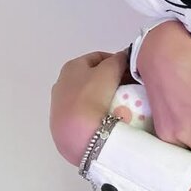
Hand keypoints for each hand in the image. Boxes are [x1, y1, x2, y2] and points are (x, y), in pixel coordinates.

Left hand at [50, 49, 128, 165]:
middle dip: (112, 80)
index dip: (117, 61)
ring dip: (104, 96)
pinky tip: (107, 117)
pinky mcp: (63, 123)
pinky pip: (85, 111)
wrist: (78, 134)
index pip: (99, 57)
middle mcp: (62, 82)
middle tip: (129, 87)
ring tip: (121, 104)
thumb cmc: (93, 95)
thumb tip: (122, 56)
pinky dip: (96, 111)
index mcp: (71, 66)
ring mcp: (60, 104)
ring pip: (89, 95)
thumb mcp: (110, 70)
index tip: (130, 71)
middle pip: (93, 76)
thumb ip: (118, 59)